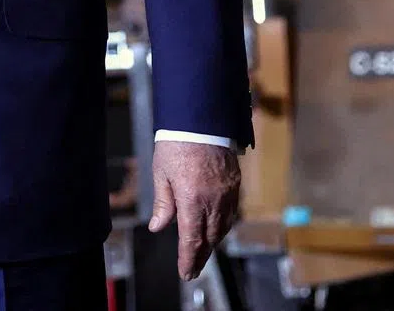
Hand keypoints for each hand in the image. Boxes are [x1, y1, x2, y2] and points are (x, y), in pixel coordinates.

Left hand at [149, 141, 239, 280]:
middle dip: (201, 256)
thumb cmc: (176, 143)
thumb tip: (158, 227)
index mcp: (192, 199)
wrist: (200, 120)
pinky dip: (223, 226)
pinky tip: (215, 228)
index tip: (186, 273)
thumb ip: (163, 202)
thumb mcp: (161, 172)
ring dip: (212, 242)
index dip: (189, 259)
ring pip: (223, 228)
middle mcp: (213, 201)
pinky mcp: (235, 185)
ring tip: (202, 251)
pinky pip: (231, 213)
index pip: (192, 239)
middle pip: (210, 238)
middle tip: (193, 268)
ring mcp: (227, 194)